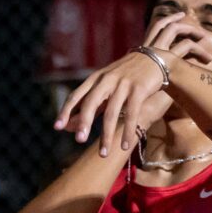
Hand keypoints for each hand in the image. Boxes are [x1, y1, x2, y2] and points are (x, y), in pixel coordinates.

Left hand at [54, 50, 174, 157]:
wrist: (154, 58)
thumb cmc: (126, 75)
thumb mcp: (106, 86)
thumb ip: (90, 104)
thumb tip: (70, 126)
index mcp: (96, 79)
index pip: (76, 95)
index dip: (66, 111)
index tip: (57, 127)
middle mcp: (107, 80)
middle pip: (91, 102)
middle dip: (84, 122)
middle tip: (79, 141)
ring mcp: (123, 84)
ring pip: (112, 113)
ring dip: (107, 136)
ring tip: (104, 154)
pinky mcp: (139, 89)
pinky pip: (132, 114)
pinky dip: (127, 132)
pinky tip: (124, 146)